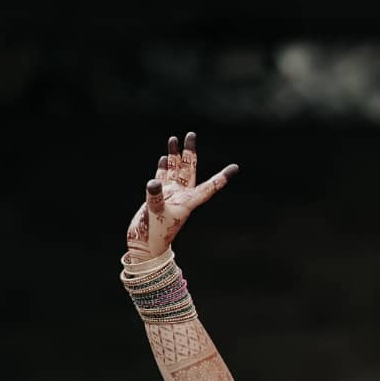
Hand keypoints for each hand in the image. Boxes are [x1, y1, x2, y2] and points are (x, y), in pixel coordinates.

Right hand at [125, 131, 238, 262]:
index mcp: (189, 202)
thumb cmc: (155, 235)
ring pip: (176, 171)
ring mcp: (170, 195)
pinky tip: (165, 158)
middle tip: (191, 134)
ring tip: (174, 139)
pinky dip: (164, 168)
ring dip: (176, 156)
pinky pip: (163, 178)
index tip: (235, 168)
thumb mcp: (155, 215)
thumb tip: (154, 181)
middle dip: (190, 152)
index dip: (222, 178)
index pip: (209, 188)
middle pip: (190, 170)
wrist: (144, 246)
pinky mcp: (159, 197)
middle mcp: (182, 196)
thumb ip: (155, 197)